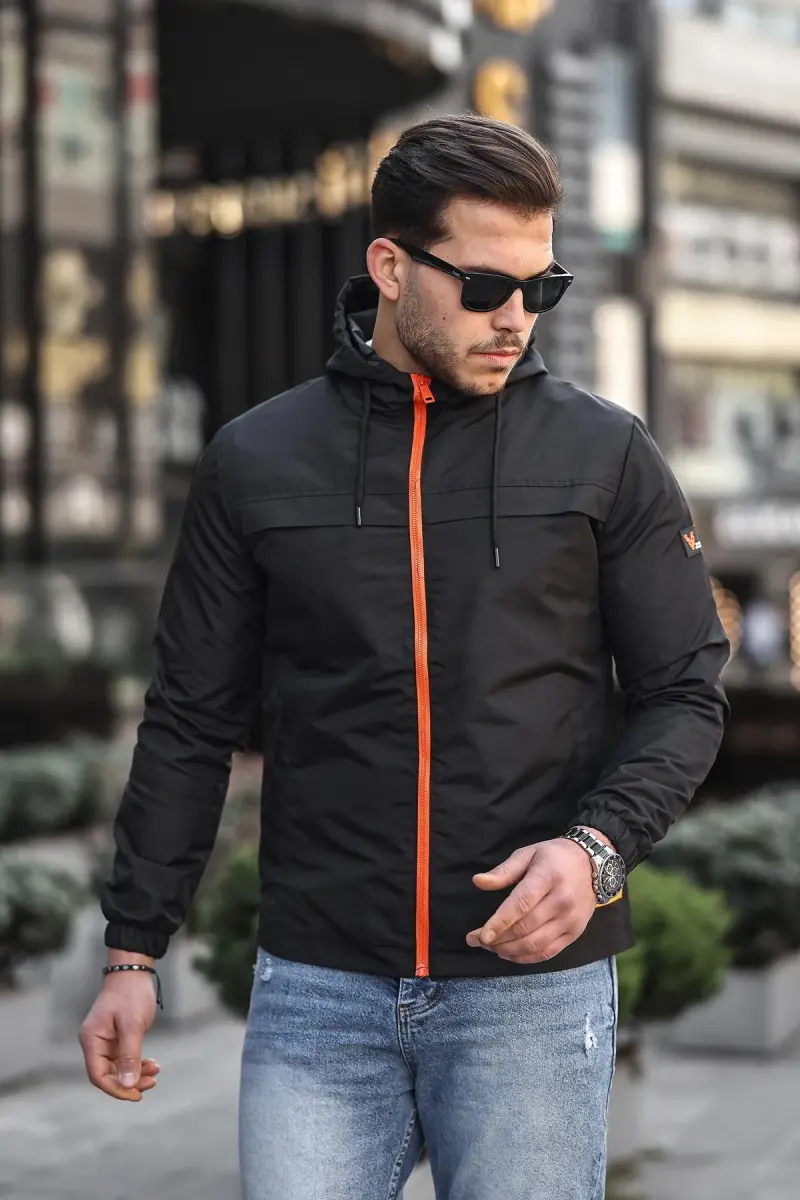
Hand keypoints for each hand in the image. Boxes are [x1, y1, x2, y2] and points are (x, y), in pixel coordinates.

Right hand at [78, 959, 159, 1101]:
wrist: (134, 970)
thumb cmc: (131, 994)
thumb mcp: (133, 1025)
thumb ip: (130, 1056)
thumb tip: (128, 1084)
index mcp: (91, 1040)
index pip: (98, 1076)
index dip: (116, 1089)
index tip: (137, 1095)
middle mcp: (95, 1043)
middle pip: (108, 1075)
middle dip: (130, 1081)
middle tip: (153, 1081)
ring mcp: (105, 1041)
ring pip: (118, 1069)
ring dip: (136, 1073)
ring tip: (156, 1070)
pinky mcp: (116, 1038)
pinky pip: (124, 1059)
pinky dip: (137, 1063)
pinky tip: (152, 1064)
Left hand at [466, 837, 600, 963]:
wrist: (592, 864)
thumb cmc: (554, 857)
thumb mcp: (528, 854)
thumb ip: (504, 871)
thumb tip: (478, 882)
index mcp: (548, 877)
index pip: (521, 904)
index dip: (500, 922)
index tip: (480, 934)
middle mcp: (561, 901)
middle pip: (525, 928)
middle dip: (497, 939)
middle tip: (476, 940)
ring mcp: (570, 920)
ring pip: (535, 944)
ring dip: (509, 950)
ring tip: (490, 947)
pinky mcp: (575, 933)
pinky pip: (548, 952)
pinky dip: (526, 957)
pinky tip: (509, 954)